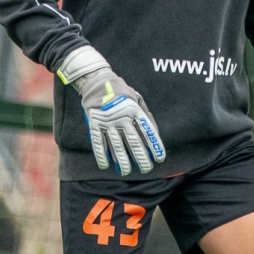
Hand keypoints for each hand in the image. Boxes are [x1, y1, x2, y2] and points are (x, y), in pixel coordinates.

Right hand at [58, 45, 166, 176]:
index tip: (159, 158)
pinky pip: (98, 142)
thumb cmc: (121, 92)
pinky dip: (101, 154)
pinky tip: (106, 165)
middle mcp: (121, 116)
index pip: (147, 130)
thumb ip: (146, 115)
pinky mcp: (94, 123)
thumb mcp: (137, 98)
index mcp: (134, 109)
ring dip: (122, 160)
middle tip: (146, 169)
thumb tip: (155, 134)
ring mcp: (107, 120)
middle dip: (140, 157)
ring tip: (126, 172)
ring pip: (116, 145)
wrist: (97, 81)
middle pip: (133, 140)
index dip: (154, 145)